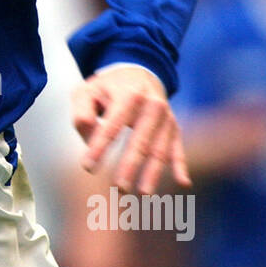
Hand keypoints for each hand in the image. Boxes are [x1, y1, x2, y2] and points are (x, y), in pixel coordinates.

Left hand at [71, 64, 189, 194]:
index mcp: (128, 94)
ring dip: (153, 172)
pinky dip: (181, 166)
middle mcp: (152, 104)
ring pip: (160, 148)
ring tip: (144, 193)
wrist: (137, 73)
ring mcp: (166, 117)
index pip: (112, 125)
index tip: (87, 168)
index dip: (99, 147)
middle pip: (141, 140)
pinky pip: (178, 148)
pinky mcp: (174, 127)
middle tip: (120, 188)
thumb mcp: (87, 91)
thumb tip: (89, 133)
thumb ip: (82, 111)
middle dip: (130, 165)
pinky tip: (183, 183)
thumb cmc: (106, 89)